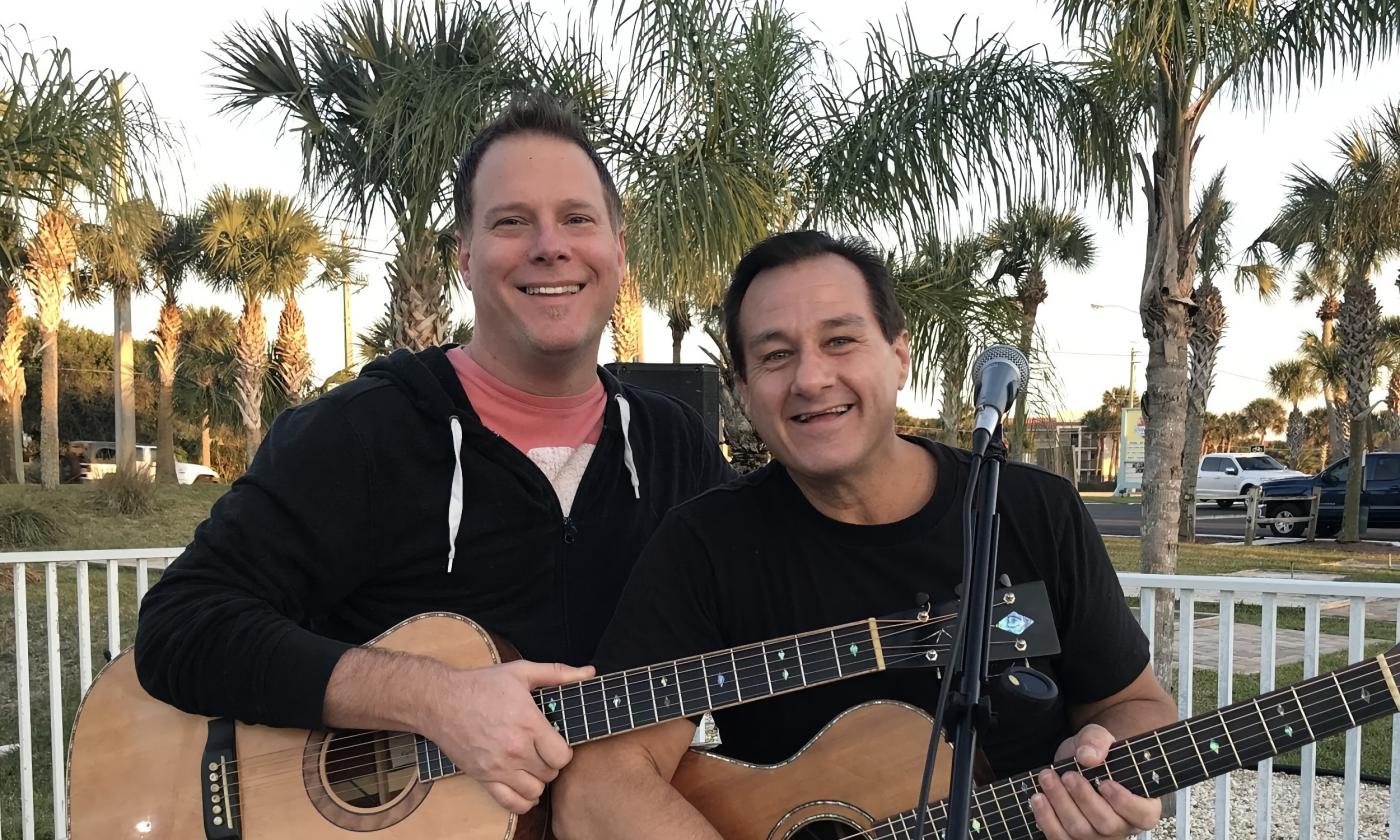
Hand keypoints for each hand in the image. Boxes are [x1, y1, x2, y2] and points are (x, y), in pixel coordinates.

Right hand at [426, 660, 593, 814]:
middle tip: (543, 751)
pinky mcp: (482, 778)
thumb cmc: (481, 685)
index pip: (562, 756)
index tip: (557, 742)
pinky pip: (511, 804)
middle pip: (550, 774)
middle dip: (551, 763)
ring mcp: (497, 767)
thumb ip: (558, 673)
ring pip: (534, 791)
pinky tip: (523, 786)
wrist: (440, 701)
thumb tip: (589, 673)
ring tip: (532, 766)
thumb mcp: (521, 672)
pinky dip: (522, 801)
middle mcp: (514, 749)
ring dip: (537, 781)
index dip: (564, 750)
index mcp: (527, 723)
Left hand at [1029, 724, 1160, 839]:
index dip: (1125, 802)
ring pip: (1081, 831)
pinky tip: (1039, 798)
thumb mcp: (1098, 738)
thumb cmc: (1094, 755)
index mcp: (1141, 805)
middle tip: (1069, 776)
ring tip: (1047, 778)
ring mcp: (1097, 837)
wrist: (1073, 764)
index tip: (1105, 783)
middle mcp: (1121, 826)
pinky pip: (1060, 838)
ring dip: (1061, 803)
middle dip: (1084, 798)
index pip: (1143, 814)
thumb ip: (1097, 741)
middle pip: (1106, 824)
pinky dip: (1046, 819)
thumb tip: (1088, 756)